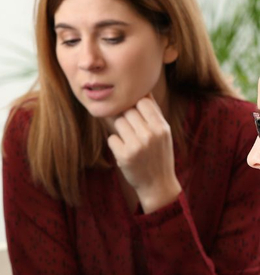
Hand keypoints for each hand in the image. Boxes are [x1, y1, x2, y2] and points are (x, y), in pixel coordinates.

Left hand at [107, 95, 180, 212]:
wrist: (158, 184)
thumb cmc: (159, 155)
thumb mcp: (163, 133)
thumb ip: (153, 113)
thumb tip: (142, 89)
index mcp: (162, 127)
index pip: (142, 101)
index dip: (136, 106)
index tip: (136, 115)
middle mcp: (150, 135)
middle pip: (128, 111)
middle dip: (126, 119)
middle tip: (132, 131)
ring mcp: (137, 145)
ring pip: (118, 123)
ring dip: (120, 131)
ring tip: (130, 141)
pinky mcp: (124, 156)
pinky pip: (111, 139)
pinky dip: (115, 144)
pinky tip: (125, 152)